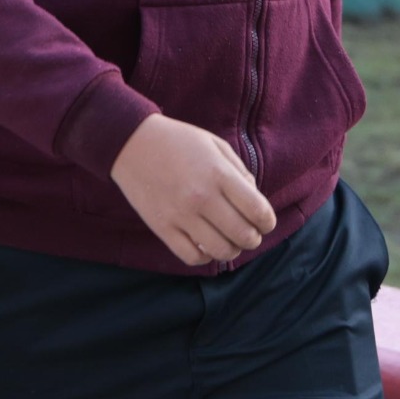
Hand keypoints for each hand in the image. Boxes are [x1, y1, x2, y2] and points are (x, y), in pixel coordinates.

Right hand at [110, 114, 275, 266]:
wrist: (131, 142)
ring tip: (229, 241)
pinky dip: (205, 257)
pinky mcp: (162, 228)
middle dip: (253, 238)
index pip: (258, 211)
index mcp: (219, 175)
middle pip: (243, 235)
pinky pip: (192, 257)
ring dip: (232, 250)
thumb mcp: (215, 145)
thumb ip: (240, 173)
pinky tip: (206, 245)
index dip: (268, 222)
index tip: (265, 222)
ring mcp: (181, 215)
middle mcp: (202, 198)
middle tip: (250, 234)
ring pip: (220, 251)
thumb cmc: (178, 141)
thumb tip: (256, 201)